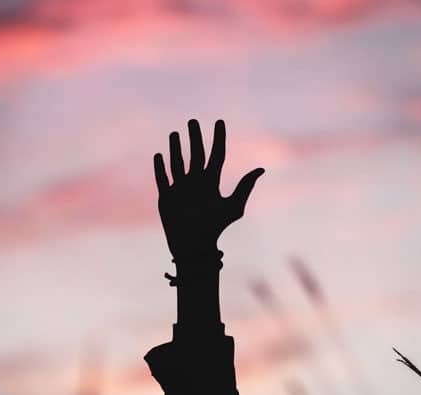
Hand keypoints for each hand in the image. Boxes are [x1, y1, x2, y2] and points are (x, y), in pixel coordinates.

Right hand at [153, 119, 264, 259]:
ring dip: (176, 148)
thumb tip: (261, 168)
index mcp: (212, 182)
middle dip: (195, 138)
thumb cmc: (216, 228)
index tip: (219, 122)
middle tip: (193, 121)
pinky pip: (162, 178)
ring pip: (178, 163)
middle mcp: (196, 183)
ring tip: (176, 134)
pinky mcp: (166, 198)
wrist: (195, 246)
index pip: (216, 155)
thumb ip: (244, 186)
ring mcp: (180, 189)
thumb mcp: (233, 206)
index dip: (218, 138)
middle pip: (196, 155)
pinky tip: (159, 155)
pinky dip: (160, 167)